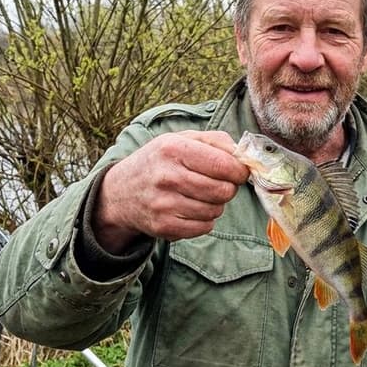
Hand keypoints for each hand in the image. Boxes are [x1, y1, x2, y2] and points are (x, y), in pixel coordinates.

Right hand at [92, 130, 248, 252]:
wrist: (121, 191)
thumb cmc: (160, 161)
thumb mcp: (182, 139)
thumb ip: (216, 141)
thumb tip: (245, 156)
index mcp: (173, 148)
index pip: (224, 164)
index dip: (239, 171)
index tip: (238, 171)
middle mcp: (167, 176)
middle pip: (223, 190)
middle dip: (228, 188)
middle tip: (218, 183)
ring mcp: (164, 204)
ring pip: (215, 210)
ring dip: (215, 204)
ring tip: (200, 195)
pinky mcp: (163, 226)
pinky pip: (204, 227)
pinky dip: (205, 220)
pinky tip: (191, 209)